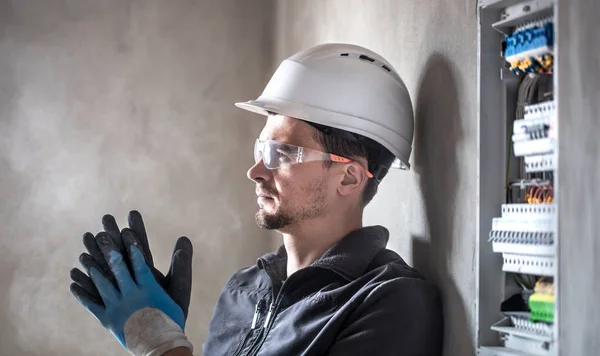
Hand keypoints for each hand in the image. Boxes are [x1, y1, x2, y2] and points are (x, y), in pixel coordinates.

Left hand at [72, 230, 193, 354]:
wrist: (160, 347)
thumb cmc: (172, 320)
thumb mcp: (180, 292)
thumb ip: (181, 266)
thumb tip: (185, 240)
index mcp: (148, 287)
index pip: (139, 260)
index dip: (132, 244)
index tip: (126, 230)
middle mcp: (131, 294)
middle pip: (118, 268)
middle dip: (108, 250)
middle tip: (101, 235)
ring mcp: (117, 307)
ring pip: (102, 283)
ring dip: (92, 268)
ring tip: (83, 255)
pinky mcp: (107, 319)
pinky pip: (91, 304)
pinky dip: (82, 293)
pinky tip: (73, 282)